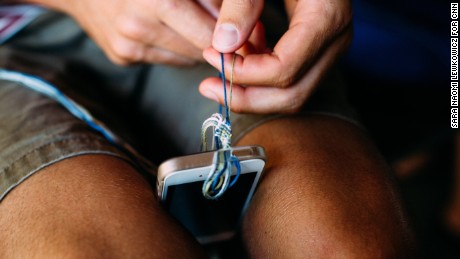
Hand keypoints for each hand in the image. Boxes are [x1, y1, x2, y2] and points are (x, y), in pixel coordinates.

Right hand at [30, 0, 220, 65]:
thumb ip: (209, 0)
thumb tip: (238, 27)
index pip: (213, 31)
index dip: (232, 35)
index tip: (245, 35)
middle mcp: (139, 22)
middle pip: (201, 48)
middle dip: (218, 42)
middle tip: (224, 32)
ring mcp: (129, 43)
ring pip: (187, 59)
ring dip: (197, 46)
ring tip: (190, 23)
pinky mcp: (122, 56)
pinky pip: (167, 61)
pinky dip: (176, 49)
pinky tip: (167, 29)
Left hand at [199, 0, 351, 113]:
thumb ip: (243, 4)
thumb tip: (223, 44)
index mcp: (326, 18)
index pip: (285, 70)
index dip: (245, 74)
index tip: (213, 56)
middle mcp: (334, 41)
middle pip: (291, 96)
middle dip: (246, 98)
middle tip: (208, 87)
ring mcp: (329, 49)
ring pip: (292, 95)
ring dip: (251, 92)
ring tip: (218, 76)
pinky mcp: (318, 50)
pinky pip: (291, 79)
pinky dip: (261, 78)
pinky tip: (239, 59)